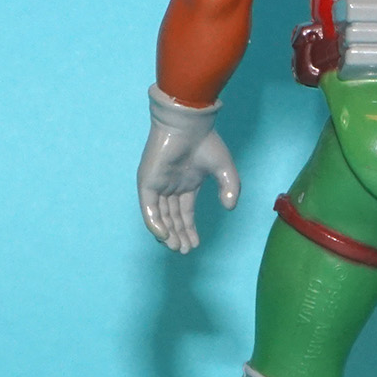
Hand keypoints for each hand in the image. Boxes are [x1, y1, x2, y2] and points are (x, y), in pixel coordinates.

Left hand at [137, 86, 240, 251]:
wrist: (188, 125)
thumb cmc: (206, 142)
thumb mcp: (225, 170)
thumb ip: (230, 189)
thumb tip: (230, 207)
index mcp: (186, 183)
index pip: (185, 212)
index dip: (189, 229)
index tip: (195, 245)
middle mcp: (171, 186)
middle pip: (172, 217)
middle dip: (179, 235)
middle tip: (185, 251)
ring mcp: (158, 185)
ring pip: (160, 216)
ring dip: (168, 233)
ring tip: (177, 248)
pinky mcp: (147, 182)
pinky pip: (148, 208)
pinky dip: (154, 223)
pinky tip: (164, 236)